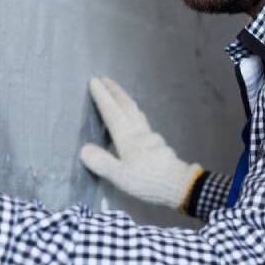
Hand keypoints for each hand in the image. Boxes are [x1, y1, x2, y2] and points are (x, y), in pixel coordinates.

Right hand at [79, 77, 202, 210]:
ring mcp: (151, 137)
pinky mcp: (159, 144)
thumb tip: (84, 148)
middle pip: (126, 106)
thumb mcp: (120, 176)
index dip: (103, 97)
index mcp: (127, 138)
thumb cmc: (147, 180)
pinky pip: (143, 122)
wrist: (179, 185)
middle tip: (105, 79)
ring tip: (119, 95)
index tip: (94, 81)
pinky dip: (135, 114)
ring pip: (136, 112)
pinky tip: (137, 121)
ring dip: (126, 100)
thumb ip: (102, 162)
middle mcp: (139, 132)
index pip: (112, 113)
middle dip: (115, 91)